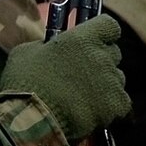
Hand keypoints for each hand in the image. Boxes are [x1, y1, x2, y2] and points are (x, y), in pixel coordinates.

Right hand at [0, 13, 129, 141]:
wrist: (32, 120)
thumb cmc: (25, 83)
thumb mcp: (25, 53)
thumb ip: (45, 45)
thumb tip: (50, 46)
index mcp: (82, 39)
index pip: (108, 26)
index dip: (101, 33)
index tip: (91, 41)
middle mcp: (103, 56)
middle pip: (113, 53)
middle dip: (100, 61)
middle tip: (80, 73)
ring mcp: (113, 81)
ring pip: (116, 79)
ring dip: (103, 85)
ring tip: (82, 98)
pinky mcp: (118, 104)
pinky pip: (119, 102)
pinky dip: (108, 107)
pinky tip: (90, 111)